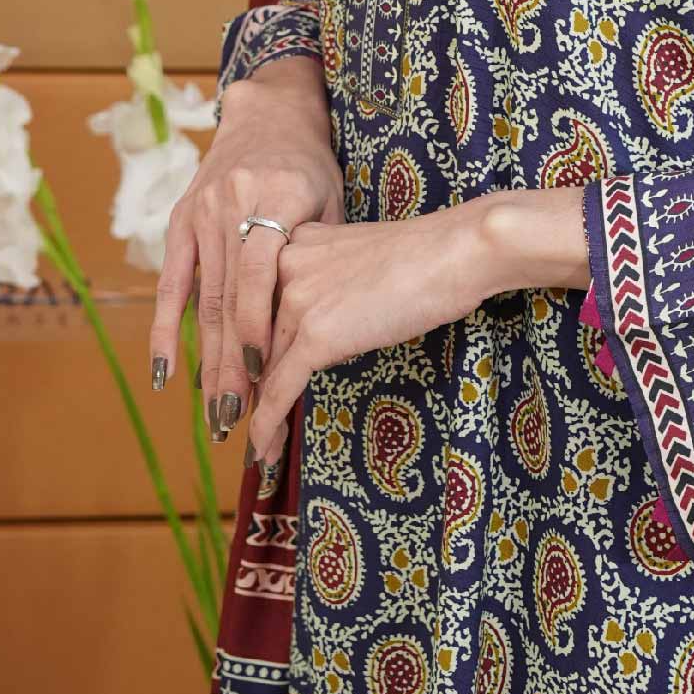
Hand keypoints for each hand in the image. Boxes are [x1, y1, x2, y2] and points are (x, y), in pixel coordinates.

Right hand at [148, 58, 343, 441]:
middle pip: (229, 297)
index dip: (259, 327)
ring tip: (213, 411)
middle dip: (231, 364)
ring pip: (203, 299)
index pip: (262, 274)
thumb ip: (319, 255)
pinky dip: (165, 331)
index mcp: (279, 196)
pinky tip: (166, 375)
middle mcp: (233, 203)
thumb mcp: (331, 199)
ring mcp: (201, 211)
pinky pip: (172, 283)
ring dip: (206, 361)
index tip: (264, 377)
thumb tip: (320, 327)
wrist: (269, 113)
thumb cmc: (311, 165)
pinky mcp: (181, 219)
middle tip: (236, 420)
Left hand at [244, 199, 494, 468]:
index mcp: (292, 243)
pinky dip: (267, 425)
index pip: (260, 307)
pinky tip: (262, 450)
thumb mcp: (357, 262)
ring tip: (258, 448)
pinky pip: (281, 388)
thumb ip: (327, 286)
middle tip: (238, 421)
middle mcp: (283, 267)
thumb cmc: (424, 256)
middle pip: (257, 341)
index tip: (244, 380)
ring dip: (258, 415)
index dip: (249, 351)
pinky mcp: (316, 334)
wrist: (455, 252)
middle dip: (249, 387)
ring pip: (265, 370)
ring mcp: (297, 299)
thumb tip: (320, 332)